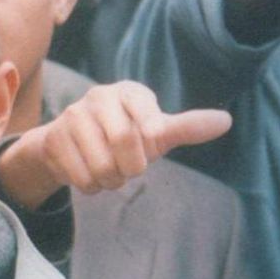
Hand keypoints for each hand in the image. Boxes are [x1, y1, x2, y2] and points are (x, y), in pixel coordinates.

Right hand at [0, 81, 231, 208]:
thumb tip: (226, 122)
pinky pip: (81, 177)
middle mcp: (99, 97)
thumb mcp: (155, 131)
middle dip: (131, 167)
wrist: (70, 142)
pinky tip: (88, 174)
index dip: (150, 144)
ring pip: (101, 166)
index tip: (147, 144)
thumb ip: (187, 127)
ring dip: (110, 180)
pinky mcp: (53, 139)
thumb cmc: (122, 135)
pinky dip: (91, 186)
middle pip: (124, 142)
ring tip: (107, 171)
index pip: (151, 124)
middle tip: (128, 168)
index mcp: (130, 92)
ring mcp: (73, 117)